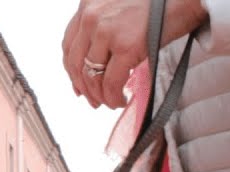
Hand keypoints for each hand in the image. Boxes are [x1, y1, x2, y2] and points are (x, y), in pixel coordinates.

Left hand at [62, 0, 207, 108]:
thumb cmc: (161, 2)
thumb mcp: (120, 7)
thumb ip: (102, 26)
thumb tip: (93, 61)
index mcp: (89, 4)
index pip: (69, 44)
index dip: (71, 70)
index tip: (78, 84)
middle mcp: (92, 16)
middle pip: (76, 63)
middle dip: (84, 87)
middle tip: (93, 100)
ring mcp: (107, 31)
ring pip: (92, 76)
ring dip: (99, 95)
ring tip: (109, 102)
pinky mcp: (125, 46)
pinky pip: (111, 83)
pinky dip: (113, 98)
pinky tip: (120, 101)